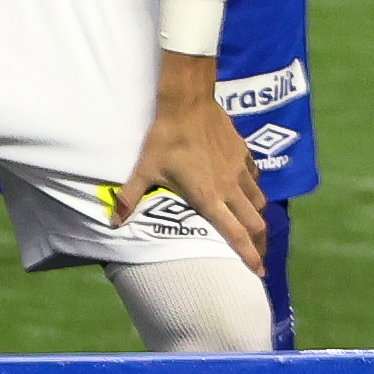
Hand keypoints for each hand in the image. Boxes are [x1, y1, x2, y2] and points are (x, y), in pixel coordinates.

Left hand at [122, 52, 269, 274]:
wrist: (188, 102)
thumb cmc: (166, 138)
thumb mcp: (145, 169)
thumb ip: (130, 197)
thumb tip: (114, 222)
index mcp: (209, 198)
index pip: (235, 234)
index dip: (249, 255)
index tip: (259, 272)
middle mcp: (230, 188)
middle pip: (255, 223)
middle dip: (259, 243)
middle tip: (258, 255)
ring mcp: (240, 170)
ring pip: (259, 202)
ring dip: (257, 217)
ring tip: (254, 226)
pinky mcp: (244, 153)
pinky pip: (256, 178)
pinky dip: (254, 190)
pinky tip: (248, 190)